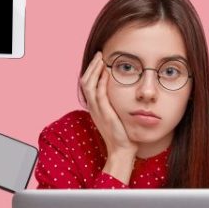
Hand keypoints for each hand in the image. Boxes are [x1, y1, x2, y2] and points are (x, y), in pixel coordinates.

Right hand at [80, 52, 137, 182]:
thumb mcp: (116, 116)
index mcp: (95, 108)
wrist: (122, 151)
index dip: (92, 71)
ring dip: (95, 70)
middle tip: (100, 55)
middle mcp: (93, 108)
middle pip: (85, 82)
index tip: (100, 61)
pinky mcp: (105, 115)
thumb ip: (115, 104)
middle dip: (92, 67)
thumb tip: (121, 92)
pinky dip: (101, 82)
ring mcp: (97, 111)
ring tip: (102, 59)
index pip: (88, 85)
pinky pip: (99, 95)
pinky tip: (107, 73)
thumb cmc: (123, 135)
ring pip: (89, 86)